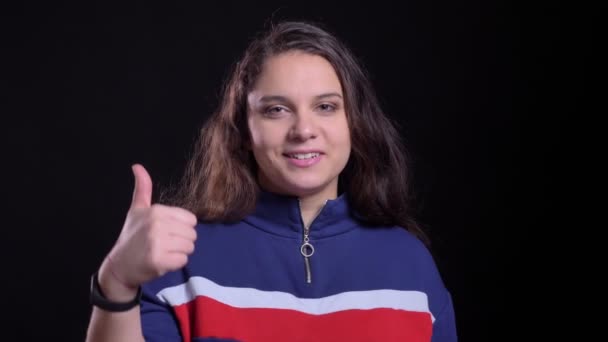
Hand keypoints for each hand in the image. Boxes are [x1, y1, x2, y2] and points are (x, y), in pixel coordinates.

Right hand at [100, 164, 197, 293]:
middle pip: (192, 234)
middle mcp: (157, 224)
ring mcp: (157, 243)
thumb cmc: (132, 237)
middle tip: (162, 244)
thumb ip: (142, 188)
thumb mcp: (137, 210)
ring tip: (162, 252)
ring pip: (189, 248)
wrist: (119, 266)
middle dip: (181, 241)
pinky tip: (160, 262)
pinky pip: (183, 261)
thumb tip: (137, 165)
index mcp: (156, 210)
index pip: (191, 220)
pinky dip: (174, 264)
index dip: (181, 228)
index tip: (164, 232)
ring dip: (178, 253)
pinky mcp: (159, 261)